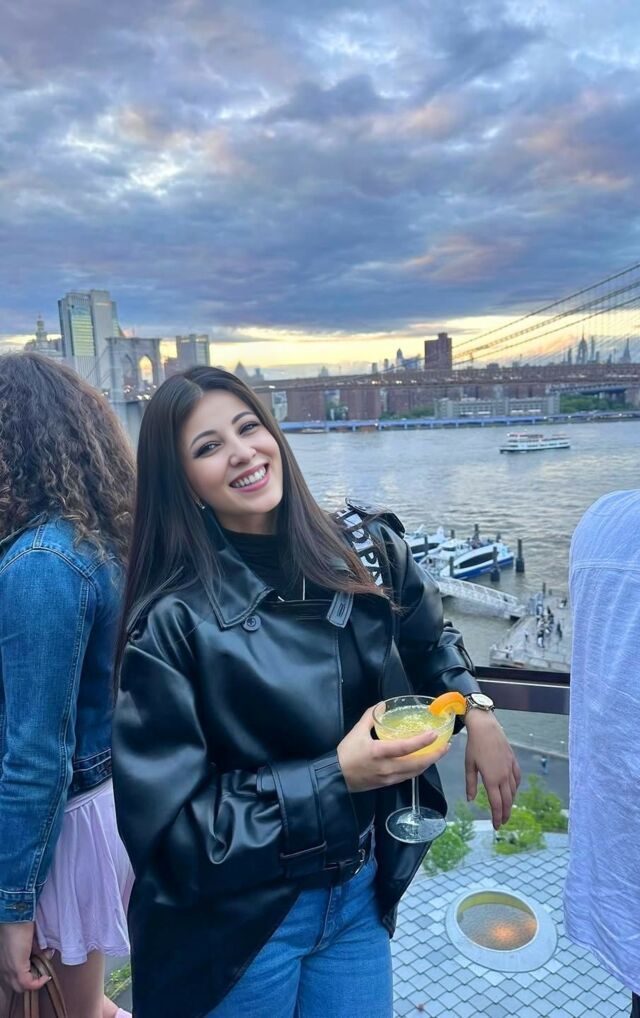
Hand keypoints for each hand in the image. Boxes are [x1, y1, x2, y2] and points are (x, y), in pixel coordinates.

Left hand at [0, 921, 49, 994]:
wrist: (17, 917)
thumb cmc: (22, 924)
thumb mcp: (30, 940)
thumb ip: (36, 950)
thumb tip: (46, 955)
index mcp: (6, 961)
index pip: (15, 978)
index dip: (29, 977)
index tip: (41, 970)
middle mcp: (5, 967)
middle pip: (17, 985)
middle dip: (32, 981)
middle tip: (42, 973)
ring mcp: (9, 969)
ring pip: (21, 986)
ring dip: (34, 981)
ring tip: (43, 973)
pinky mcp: (17, 968)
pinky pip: (28, 983)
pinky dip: (38, 983)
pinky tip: (46, 977)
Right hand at [337, 704, 450, 792]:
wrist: (336, 777)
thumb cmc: (346, 753)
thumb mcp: (356, 731)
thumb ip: (371, 716)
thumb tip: (383, 704)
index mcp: (379, 752)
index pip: (405, 748)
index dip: (422, 742)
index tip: (435, 734)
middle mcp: (388, 767)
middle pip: (417, 764)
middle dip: (434, 755)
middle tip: (446, 745)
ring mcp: (389, 778)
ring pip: (415, 772)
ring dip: (429, 763)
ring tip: (439, 752)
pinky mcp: (388, 784)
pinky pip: (408, 776)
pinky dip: (419, 768)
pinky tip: (423, 761)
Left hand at [464, 710, 521, 828]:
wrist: (486, 728)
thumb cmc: (474, 745)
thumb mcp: (469, 765)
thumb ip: (470, 784)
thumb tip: (470, 800)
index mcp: (491, 779)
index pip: (496, 804)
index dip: (497, 817)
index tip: (496, 826)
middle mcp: (503, 776)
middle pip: (507, 801)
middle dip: (505, 814)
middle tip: (502, 822)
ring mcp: (510, 768)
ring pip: (513, 791)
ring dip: (510, 802)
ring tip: (506, 809)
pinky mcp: (513, 761)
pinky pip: (517, 778)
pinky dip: (515, 787)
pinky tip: (513, 790)